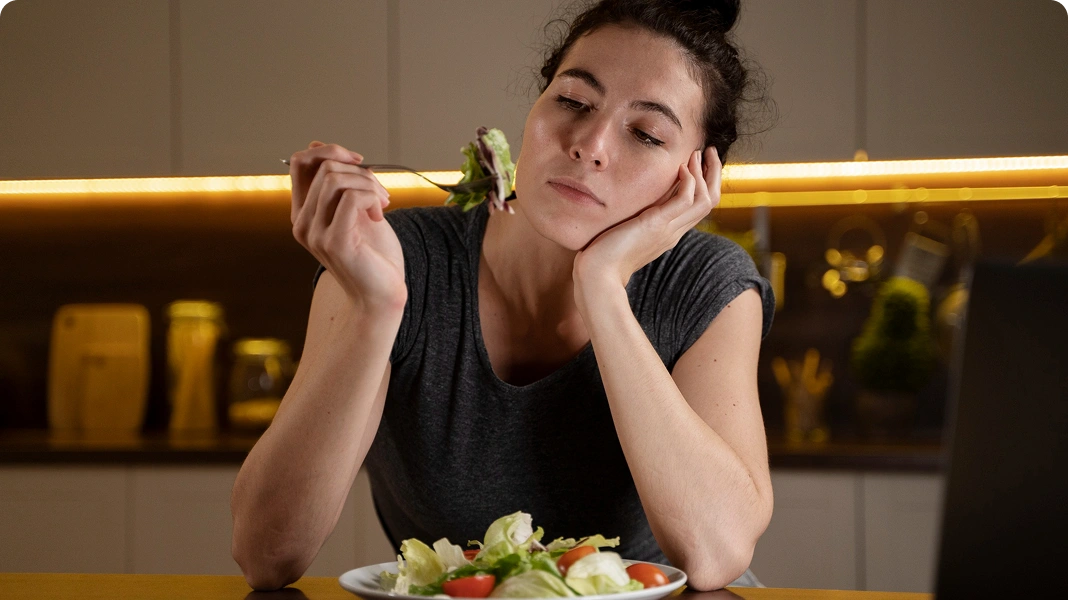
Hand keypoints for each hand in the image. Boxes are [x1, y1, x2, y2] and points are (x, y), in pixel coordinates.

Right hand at [289, 141, 406, 313]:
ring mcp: (315, 233)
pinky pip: (351, 197)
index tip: (358, 162)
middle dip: (361, 171)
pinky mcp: (334, 242)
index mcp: (303, 213)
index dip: (328, 150)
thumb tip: (319, 145)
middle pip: (324, 167)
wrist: (382, 293)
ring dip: (368, 184)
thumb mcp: (356, 209)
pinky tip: (381, 214)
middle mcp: (302, 223)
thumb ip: (341, 183)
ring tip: (383, 204)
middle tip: (382, 193)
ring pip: (336, 178)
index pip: (299, 162)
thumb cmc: (373, 254)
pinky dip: (372, 197)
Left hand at [573, 147, 720, 299]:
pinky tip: (681, 167)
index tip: (698, 163)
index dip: (704, 183)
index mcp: (669, 234)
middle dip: (713, 174)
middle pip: (709, 202)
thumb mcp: (626, 234)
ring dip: (704, 173)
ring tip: (697, 154)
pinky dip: (688, 181)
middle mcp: (674, 232)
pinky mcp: (657, 224)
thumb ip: (636, 221)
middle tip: (709, 151)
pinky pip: (685, 200)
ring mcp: (668, 229)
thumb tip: (633, 206)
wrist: (598, 275)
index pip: (698, 207)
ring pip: (704, 200)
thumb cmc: (604, 256)